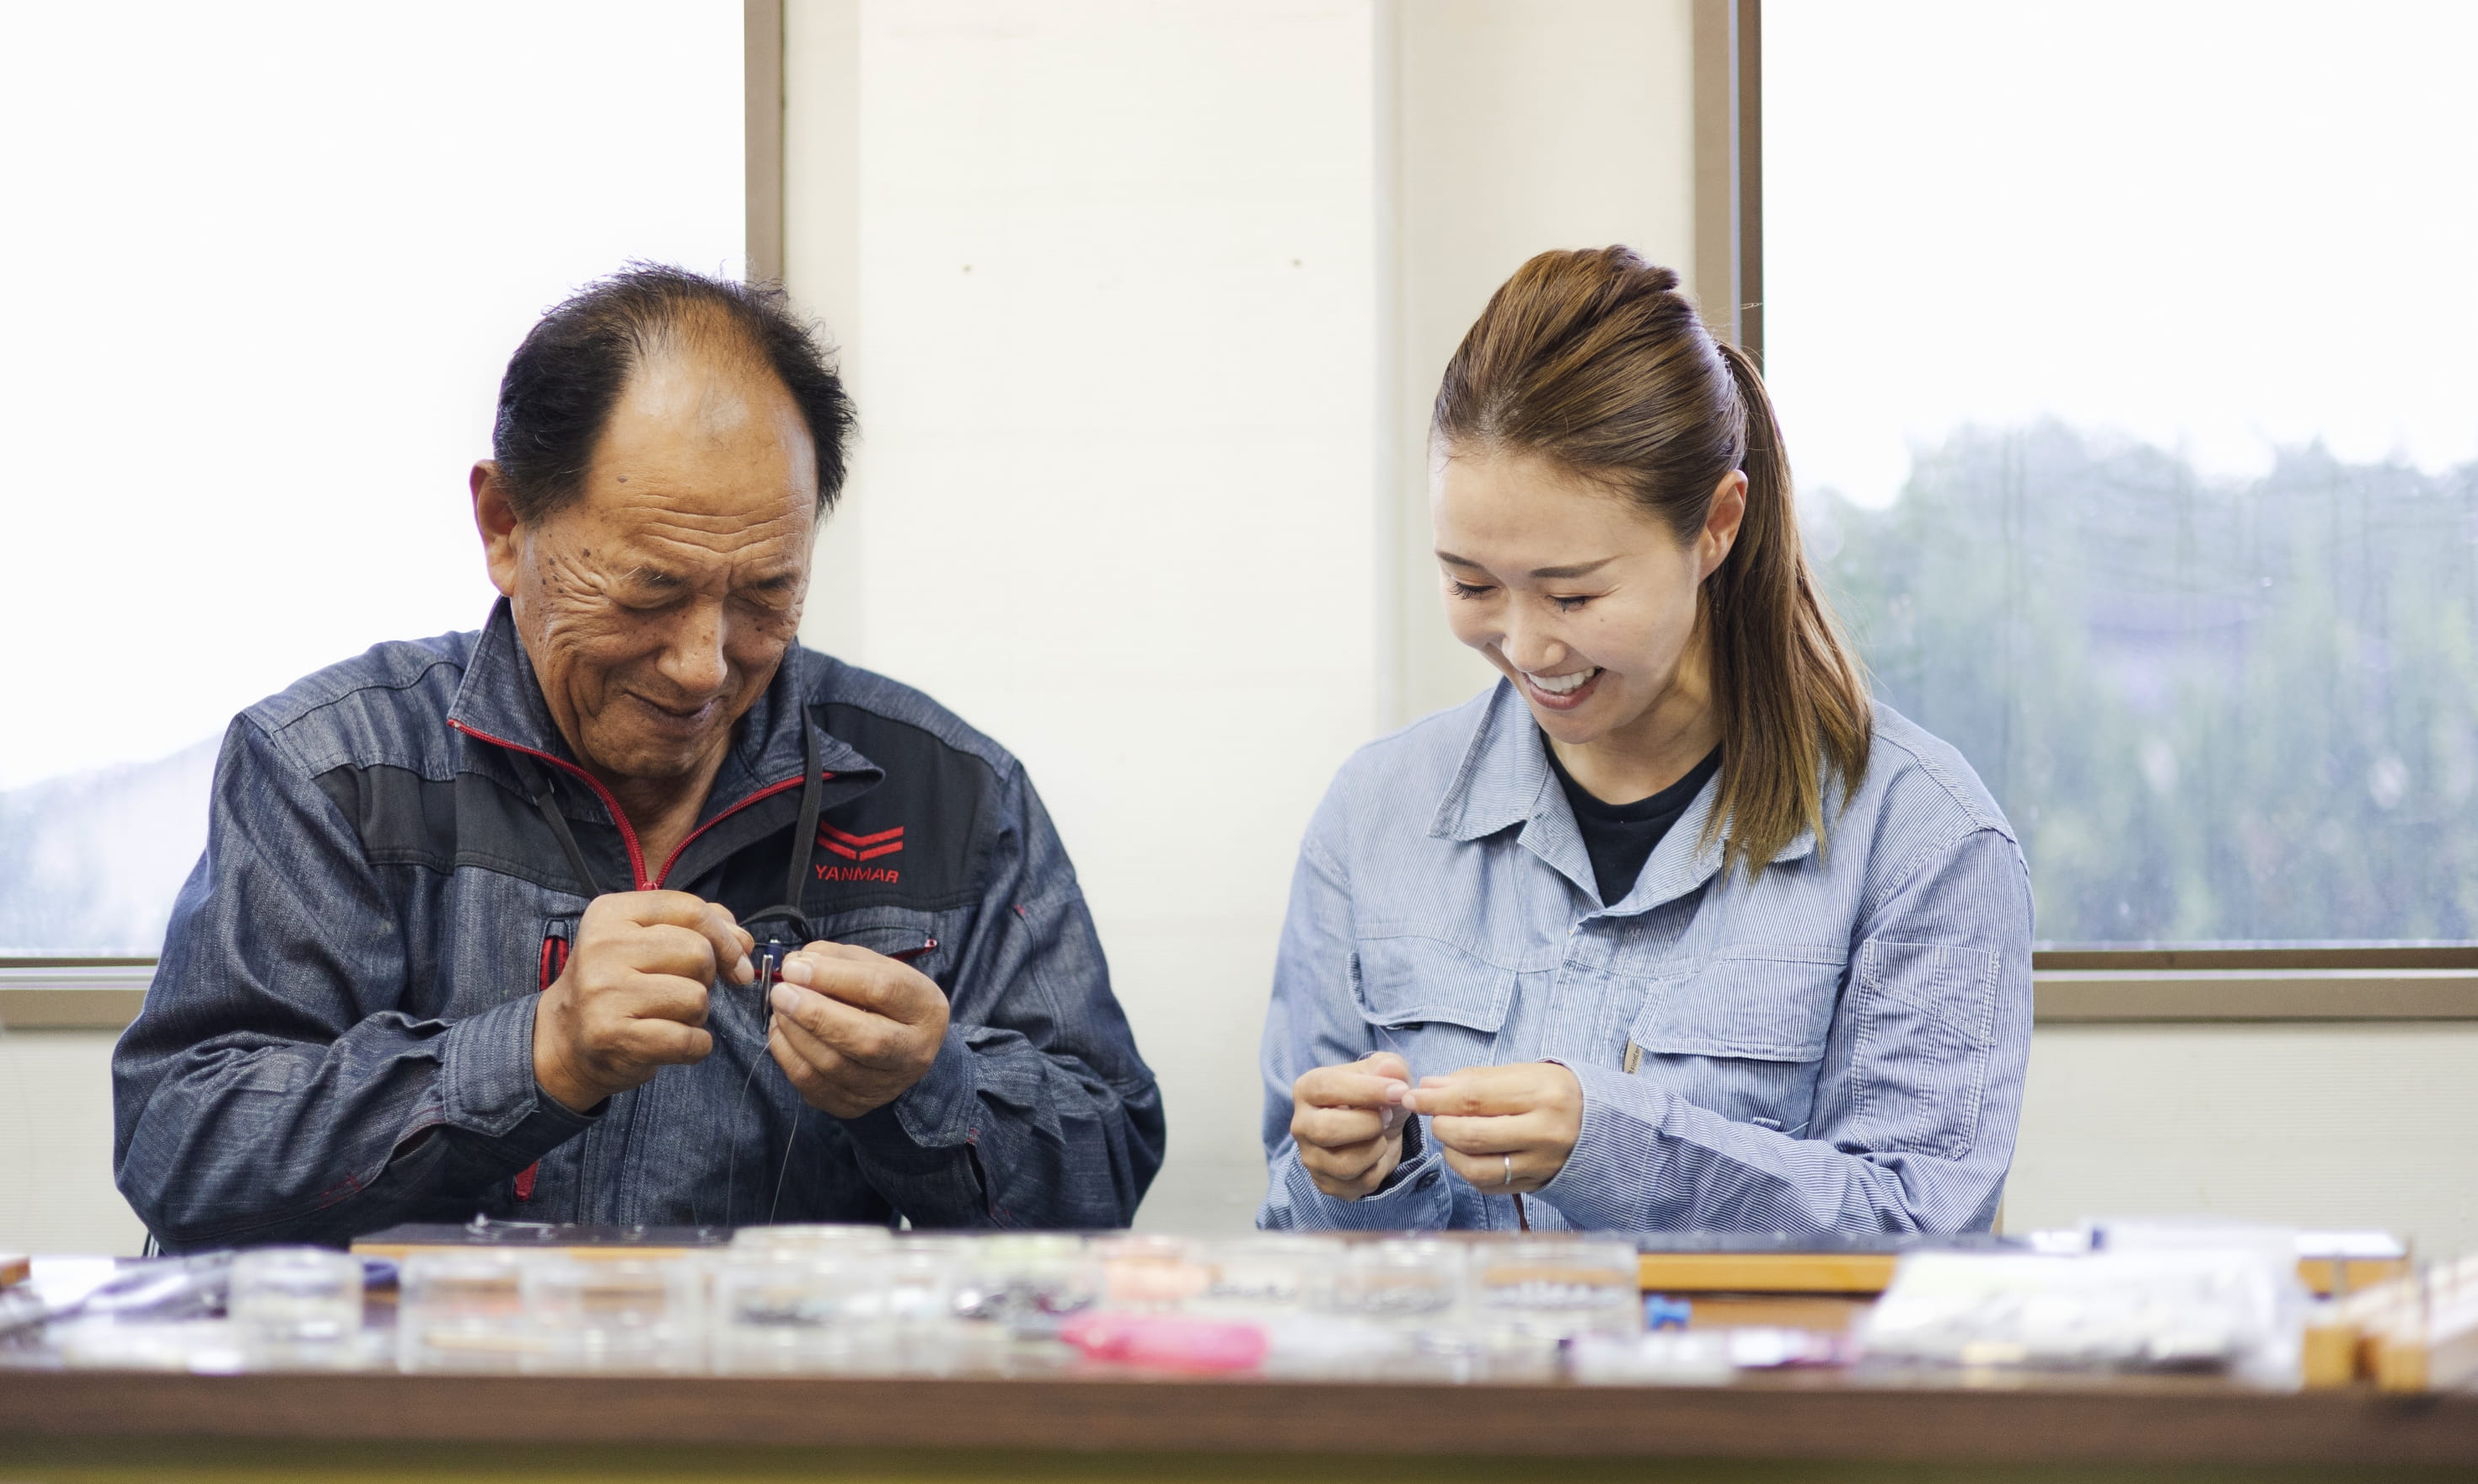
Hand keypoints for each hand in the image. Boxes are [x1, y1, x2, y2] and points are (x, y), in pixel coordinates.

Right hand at [534, 891, 753, 1111]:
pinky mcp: (613, 1035)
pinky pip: (688, 1039)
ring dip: (698, 1014)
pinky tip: (675, 1044)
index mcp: (611, 913)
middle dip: (707, 977)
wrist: (564, 1038)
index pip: (691, 909)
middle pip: (699, 953)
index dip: (727, 936)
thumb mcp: (644, 939)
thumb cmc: (617, 984)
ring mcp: (604, 992)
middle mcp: (603, 947)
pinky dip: (695, 1046)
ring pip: (697, 997)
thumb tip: (744, 942)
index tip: (738, 959)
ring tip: (670, 1016)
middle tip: (683, 991)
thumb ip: (698, 926)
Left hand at [766, 941, 950, 1117]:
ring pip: (832, 1065)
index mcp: (925, 1008)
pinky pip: (812, 1085)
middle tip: (780, 993)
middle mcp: (913, 1053)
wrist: (902, 1048)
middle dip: (813, 1014)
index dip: (833, 977)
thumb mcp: (875, 967)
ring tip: (779, 1008)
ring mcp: (885, 1086)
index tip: (795, 968)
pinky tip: (782, 1031)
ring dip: (794, 1033)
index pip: (882, 990)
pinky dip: (787, 1055)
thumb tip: (796, 964)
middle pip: (864, 1039)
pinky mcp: (855, 1105)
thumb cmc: (885, 1000)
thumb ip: (837, 959)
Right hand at [1289, 1052, 1412, 1200]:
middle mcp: (1301, 1125)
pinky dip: (1380, 1167)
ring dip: (1377, 1147)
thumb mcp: (1385, 1072)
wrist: (1377, 1129)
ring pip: (1346, 1163)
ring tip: (1381, 1134)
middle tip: (1388, 1116)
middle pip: (1327, 1130)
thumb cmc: (1375, 1096)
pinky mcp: (1327, 1184)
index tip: (1399, 1091)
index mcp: (1307, 1089)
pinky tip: (1377, 1154)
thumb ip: (1390, 1066)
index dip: (1366, 1090)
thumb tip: (1390, 1070)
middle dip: (1370, 1124)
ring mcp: (1311, 1158)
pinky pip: (1360, 1183)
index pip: (1326, 1088)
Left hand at [1398, 1062, 1582, 1193]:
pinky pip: (1488, 1185)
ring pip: (1477, 1168)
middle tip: (1435, 1115)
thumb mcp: (1522, 1073)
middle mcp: (1546, 1133)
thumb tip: (1429, 1087)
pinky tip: (1470, 1153)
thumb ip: (1475, 1080)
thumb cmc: (1554, 1092)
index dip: (1436, 1099)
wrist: (1599, 1124)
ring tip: (1452, 1135)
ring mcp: (1542, 1164)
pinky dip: (1468, 1170)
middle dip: (1441, 1125)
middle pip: (1472, 1136)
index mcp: (1543, 1095)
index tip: (1413, 1097)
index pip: (1474, 1099)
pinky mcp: (1536, 1185)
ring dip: (1451, 1151)